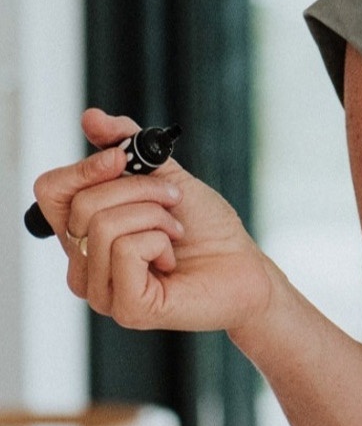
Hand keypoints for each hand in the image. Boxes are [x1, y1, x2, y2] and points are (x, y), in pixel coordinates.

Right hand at [31, 108, 274, 334]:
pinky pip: (125, 251)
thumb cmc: (207, 228)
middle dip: (141, 191)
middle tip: (173, 204)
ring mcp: (101, 291)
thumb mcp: (166, 176)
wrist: (246, 266)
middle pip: (81, 204)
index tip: (123, 159)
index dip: (84, 168)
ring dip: (156, 216)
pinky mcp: (125, 307)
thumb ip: (127, 146)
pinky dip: (159, 242)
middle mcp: (83, 264)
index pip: (51, 191)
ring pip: (103, 226)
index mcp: (84, 233)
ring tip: (175, 233)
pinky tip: (172, 258)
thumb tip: (92, 118)